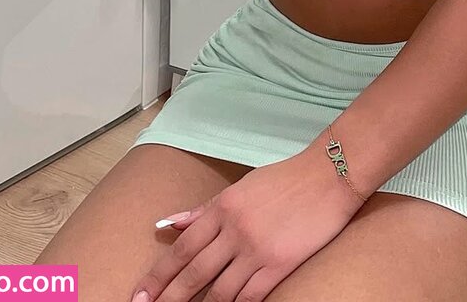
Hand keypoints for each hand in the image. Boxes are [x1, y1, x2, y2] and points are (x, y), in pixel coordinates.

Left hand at [129, 146, 365, 301]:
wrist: (326, 176)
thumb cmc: (283, 179)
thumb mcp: (240, 188)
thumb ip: (204, 209)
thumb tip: (170, 224)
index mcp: (222, 208)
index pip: (181, 248)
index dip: (158, 276)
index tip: (139, 296)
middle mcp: (234, 230)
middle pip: (194, 274)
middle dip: (168, 298)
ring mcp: (256, 249)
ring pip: (219, 291)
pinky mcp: (279, 264)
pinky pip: (250, 296)